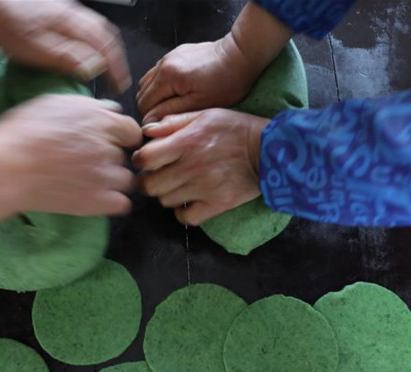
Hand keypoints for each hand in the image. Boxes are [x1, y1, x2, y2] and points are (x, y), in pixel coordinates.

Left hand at [0, 0, 130, 91]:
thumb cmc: (5, 25)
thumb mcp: (37, 49)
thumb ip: (68, 57)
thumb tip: (95, 68)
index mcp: (72, 25)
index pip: (106, 48)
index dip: (116, 69)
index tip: (119, 86)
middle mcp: (73, 13)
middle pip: (105, 34)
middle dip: (115, 57)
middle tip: (117, 76)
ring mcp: (63, 8)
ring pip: (95, 26)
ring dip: (105, 46)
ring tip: (105, 63)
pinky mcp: (52, 7)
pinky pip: (82, 23)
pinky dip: (91, 38)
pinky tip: (82, 47)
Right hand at [0, 95, 141, 249]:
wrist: (8, 167)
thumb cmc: (22, 133)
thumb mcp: (53, 104)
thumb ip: (86, 107)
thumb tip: (106, 110)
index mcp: (99, 120)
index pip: (131, 130)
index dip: (120, 137)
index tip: (110, 143)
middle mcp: (107, 146)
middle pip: (123, 155)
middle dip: (108, 158)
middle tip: (85, 162)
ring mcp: (104, 175)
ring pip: (124, 179)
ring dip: (111, 181)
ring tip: (86, 181)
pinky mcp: (98, 201)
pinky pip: (122, 203)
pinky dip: (111, 202)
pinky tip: (94, 198)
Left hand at [132, 109, 268, 225]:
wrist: (270, 150)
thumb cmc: (236, 129)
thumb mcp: (206, 115)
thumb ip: (174, 122)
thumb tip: (147, 132)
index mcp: (187, 141)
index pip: (145, 158)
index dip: (140, 160)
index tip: (146, 160)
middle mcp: (192, 166)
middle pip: (150, 185)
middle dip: (149, 180)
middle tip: (158, 176)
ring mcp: (204, 188)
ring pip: (165, 201)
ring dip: (167, 195)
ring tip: (177, 186)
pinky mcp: (217, 204)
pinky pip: (186, 218)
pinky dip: (184, 213)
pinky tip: (189, 202)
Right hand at [136, 2, 292, 122]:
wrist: (241, 55)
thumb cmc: (226, 83)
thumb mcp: (199, 104)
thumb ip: (170, 112)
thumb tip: (149, 122)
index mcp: (167, 76)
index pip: (144, 104)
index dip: (151, 119)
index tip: (163, 127)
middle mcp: (162, 64)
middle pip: (142, 93)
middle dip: (151, 108)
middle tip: (169, 118)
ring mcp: (168, 56)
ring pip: (148, 82)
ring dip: (155, 96)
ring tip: (174, 105)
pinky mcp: (176, 54)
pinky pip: (159, 73)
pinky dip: (162, 85)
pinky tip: (179, 92)